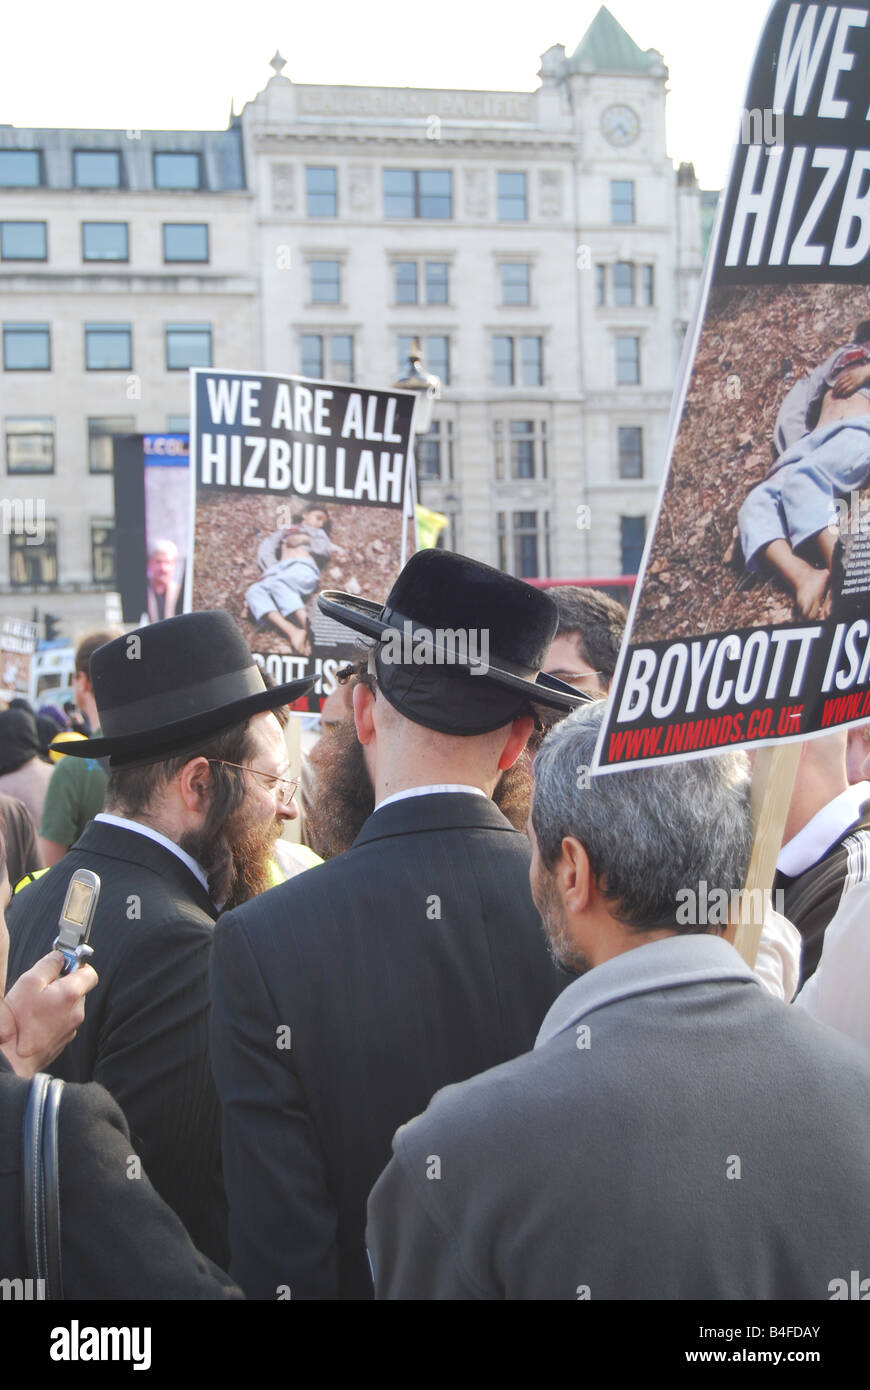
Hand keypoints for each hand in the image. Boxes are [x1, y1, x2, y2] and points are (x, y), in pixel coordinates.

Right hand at [0, 952, 97, 1077]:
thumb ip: (48, 964)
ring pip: (68, 1007)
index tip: (62, 965)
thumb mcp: (29, 982)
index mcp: (72, 994)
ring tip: (34, 1007)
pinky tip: (34, 1021)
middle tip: (41, 988)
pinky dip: (52, 1018)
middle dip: (62, 985)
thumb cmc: (17, 1023)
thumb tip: (59, 956)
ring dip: (56, 1003)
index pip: (90, 972)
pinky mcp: (63, 1040)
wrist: (11, 1058)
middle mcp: (77, 1012)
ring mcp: (71, 1028)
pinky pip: (62, 1021)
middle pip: (78, 989)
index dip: (76, 966)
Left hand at [831, 365, 869, 396]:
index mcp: (847, 374)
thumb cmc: (860, 372)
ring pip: (843, 387)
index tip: (833, 389)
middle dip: (836, 389)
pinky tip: (842, 394)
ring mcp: (852, 381)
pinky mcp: (856, 384)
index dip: (835, 385)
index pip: (839, 380)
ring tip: (836, 395)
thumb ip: (847, 375)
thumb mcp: (852, 371)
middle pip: (840, 384)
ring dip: (839, 391)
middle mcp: (849, 377)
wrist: (867, 372)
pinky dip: (845, 392)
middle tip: (833, 394)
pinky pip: (849, 389)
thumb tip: (841, 379)